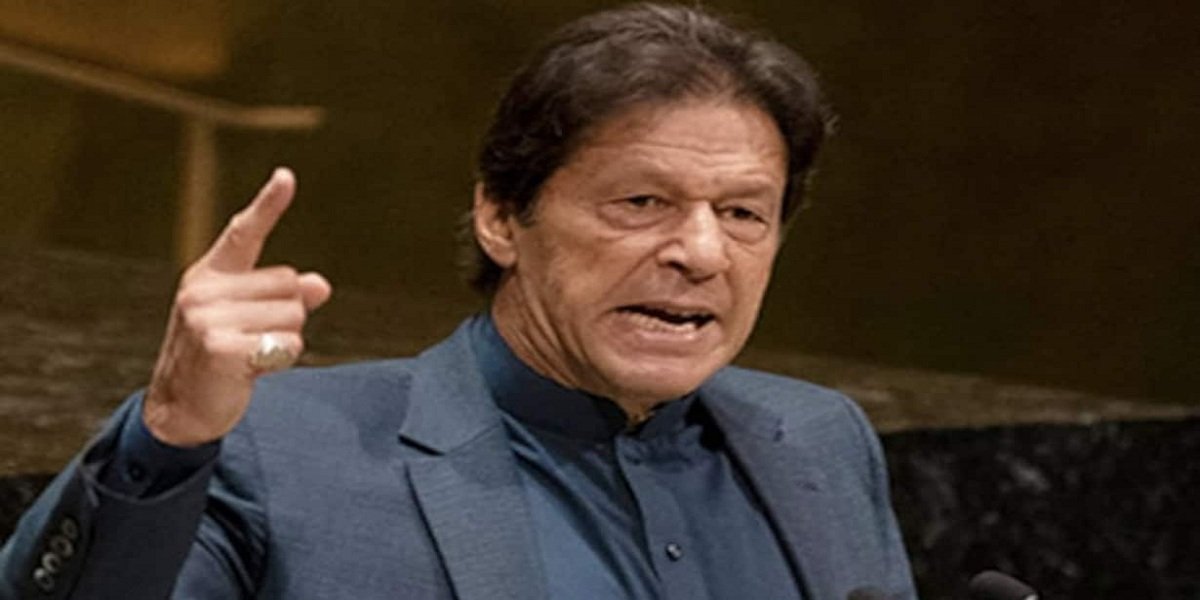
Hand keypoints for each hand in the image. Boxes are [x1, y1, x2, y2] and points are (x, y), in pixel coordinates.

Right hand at [143, 168, 331, 446]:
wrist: (180, 410)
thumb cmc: (220, 360)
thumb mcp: (250, 322)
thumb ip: (285, 299)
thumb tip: (320, 284)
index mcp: (209, 276)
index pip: (243, 233)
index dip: (268, 205)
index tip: (287, 176)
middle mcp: (204, 290)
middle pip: (289, 285)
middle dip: (287, 317)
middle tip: (255, 340)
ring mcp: (207, 318)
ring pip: (292, 316)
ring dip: (284, 341)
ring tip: (250, 355)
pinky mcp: (219, 347)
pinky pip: (286, 345)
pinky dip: (280, 360)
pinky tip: (250, 371)